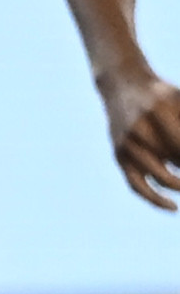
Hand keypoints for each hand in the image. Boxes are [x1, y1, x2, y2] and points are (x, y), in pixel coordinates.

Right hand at [103, 66, 179, 208]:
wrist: (121, 85)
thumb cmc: (160, 93)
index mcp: (158, 111)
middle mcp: (139, 129)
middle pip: (175, 160)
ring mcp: (127, 144)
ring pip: (160, 176)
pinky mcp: (119, 156)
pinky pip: (137, 184)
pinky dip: (154, 199)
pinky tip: (172, 207)